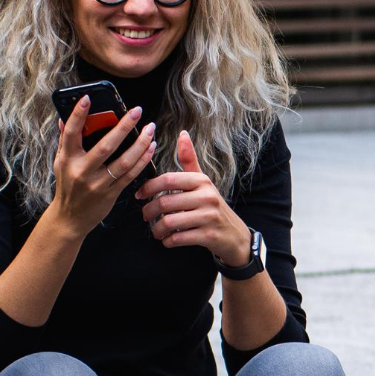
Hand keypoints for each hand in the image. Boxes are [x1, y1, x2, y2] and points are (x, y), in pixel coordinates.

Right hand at [47, 97, 156, 234]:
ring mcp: (98, 184)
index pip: (71, 133)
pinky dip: (142, 160)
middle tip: (137, 111)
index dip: (78, 115)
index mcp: (67, 159)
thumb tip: (63, 117)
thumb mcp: (60, 162)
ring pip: (124, 161)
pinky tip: (150, 148)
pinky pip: (130, 174)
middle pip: (106, 146)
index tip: (88, 98)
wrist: (70, 218)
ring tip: (150, 129)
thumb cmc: (67, 186)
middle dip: (123, 127)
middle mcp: (82, 171)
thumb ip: (64, 140)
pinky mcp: (111, 193)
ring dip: (140, 144)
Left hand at [136, 131, 251, 268]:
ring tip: (156, 231)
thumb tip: (182, 134)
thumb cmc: (212, 206)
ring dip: (157, 229)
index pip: (168, 179)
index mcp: (202, 181)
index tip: (139, 195)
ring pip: (170, 222)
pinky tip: (167, 240)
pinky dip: (168, 241)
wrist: (234, 235)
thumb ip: (189, 160)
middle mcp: (207, 196)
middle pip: (165, 202)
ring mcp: (209, 217)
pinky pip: (178, 238)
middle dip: (149, 211)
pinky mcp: (209, 236)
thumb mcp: (203, 182)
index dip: (149, 187)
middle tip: (145, 216)